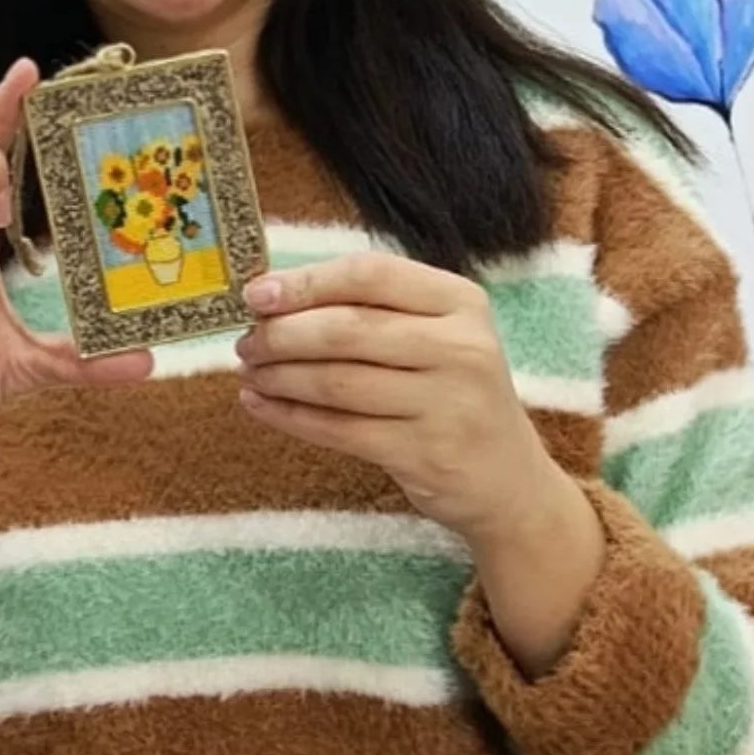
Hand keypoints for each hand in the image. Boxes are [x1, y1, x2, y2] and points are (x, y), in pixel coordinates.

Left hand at [235, 254, 567, 544]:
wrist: (508, 479)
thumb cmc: (452, 391)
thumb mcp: (434, 335)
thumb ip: (371, 309)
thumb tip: (273, 295)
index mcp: (459, 301)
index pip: (370, 274)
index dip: (306, 281)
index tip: (255, 293)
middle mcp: (461, 347)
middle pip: (348, 328)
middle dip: (283, 334)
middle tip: (245, 342)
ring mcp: (447, 403)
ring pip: (338, 382)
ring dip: (280, 376)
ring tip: (249, 373)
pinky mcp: (425, 454)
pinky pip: (340, 430)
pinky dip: (290, 416)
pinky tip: (261, 405)